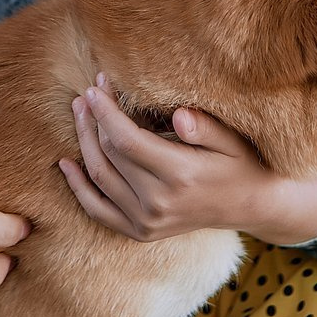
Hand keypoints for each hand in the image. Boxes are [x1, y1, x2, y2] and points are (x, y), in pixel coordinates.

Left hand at [60, 81, 316, 244]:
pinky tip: (65, 164)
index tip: (96, 85)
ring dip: (83, 142)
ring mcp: (147, 222)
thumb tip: (179, 117)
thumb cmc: (242, 163)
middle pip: (109, 155)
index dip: (106, 111)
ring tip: (79, 111)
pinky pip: (98, 211)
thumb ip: (205, 127)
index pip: (126, 140)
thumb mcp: (232, 139)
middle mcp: (158, 204)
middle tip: (88, 91)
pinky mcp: (141, 232)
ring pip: (99, 177)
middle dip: (93, 119)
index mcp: (180, 176)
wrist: (252, 206)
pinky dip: (78, 188)